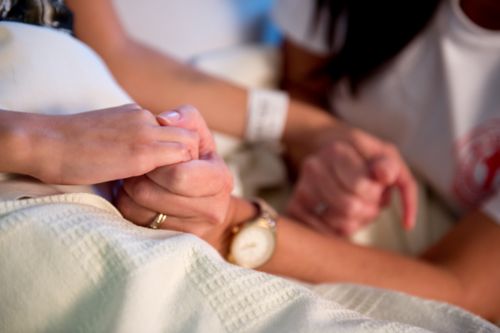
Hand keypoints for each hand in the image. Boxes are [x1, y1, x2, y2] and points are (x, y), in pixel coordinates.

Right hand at [22, 104, 197, 184]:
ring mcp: (146, 133)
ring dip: (186, 167)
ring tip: (173, 187)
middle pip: (189, 135)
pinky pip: (180, 161)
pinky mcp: (142, 153)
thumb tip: (133, 162)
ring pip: (190, 146)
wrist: (45, 141)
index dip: (177, 151)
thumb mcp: (103, 134)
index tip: (170, 170)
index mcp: (136, 113)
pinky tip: (165, 190)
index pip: (175, 129)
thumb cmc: (66, 145)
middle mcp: (146, 118)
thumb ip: (124, 141)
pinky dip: (179, 176)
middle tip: (179, 181)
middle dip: (190, 158)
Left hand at [116, 105, 233, 250]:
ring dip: (130, 189)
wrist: (202, 194)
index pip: (178, 176)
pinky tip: (137, 195)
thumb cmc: (194, 158)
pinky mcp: (174, 241)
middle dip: (140, 175)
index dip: (158, 163)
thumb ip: (185, 118)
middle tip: (141, 166)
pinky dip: (128, 205)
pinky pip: (135, 222)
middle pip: (152, 194)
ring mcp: (194, 229)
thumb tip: (166, 121)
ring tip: (138, 178)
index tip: (155, 154)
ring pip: (139, 209)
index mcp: (220, 179)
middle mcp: (213, 209)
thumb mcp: (196, 133)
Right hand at [286, 126, 416, 235]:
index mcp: (336, 151)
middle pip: (350, 208)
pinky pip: (317, 232)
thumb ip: (389, 166)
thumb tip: (384, 176)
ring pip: (338, 225)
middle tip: (370, 201)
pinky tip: (344, 224)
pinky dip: (336, 235)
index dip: (376, 193)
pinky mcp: (295, 205)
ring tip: (359, 210)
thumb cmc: (362, 157)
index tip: (378, 186)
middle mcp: (314, 166)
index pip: (359, 186)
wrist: (330, 150)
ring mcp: (302, 186)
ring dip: (357, 223)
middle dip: (369, 209)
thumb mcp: (382, 153)